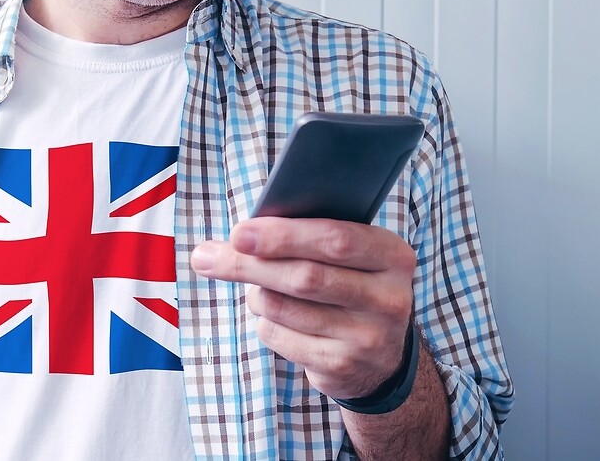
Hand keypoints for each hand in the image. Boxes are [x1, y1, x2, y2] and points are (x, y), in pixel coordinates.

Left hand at [189, 216, 417, 398]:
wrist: (381, 357)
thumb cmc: (350, 286)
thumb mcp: (350, 257)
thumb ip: (309, 238)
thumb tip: (238, 237)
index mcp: (392, 256)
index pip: (336, 239)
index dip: (284, 235)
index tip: (239, 233)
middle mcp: (388, 298)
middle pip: (305, 276)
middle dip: (250, 264)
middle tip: (207, 257)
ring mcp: (367, 337)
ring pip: (283, 307)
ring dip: (256, 294)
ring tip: (258, 289)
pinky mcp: (341, 366)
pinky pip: (279, 336)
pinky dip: (264, 321)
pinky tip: (275, 317)